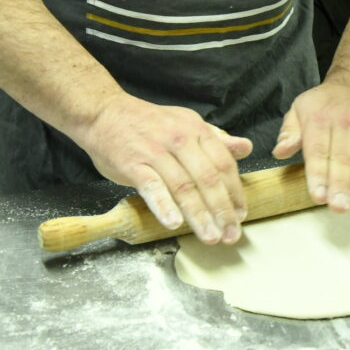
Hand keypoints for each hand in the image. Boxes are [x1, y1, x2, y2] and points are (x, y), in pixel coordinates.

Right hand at [78, 94, 252, 243]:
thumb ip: (216, 139)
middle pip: (208, 179)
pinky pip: (152, 187)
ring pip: (183, 187)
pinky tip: (175, 224)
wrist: (104, 113)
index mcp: (196, 130)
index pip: (223, 164)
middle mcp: (179, 139)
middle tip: (231, 234)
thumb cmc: (148, 124)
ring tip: (210, 236)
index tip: (240, 215)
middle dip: (222, 210)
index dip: (235, 192)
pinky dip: (164, 206)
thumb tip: (246, 147)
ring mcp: (155, 152)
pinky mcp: (133, 164)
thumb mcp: (186, 124)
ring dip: (199, 215)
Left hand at [272, 79, 349, 211]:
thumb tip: (279, 152)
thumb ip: (288, 132)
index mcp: (317, 121)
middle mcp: (342, 124)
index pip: (317, 152)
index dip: (318, 175)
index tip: (318, 196)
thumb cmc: (324, 103)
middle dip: (339, 185)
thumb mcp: (299, 109)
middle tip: (338, 207)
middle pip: (341, 159)